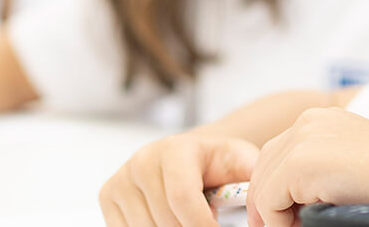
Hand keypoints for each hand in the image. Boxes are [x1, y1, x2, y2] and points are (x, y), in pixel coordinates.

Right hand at [99, 132, 258, 226]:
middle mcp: (142, 160)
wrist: (191, 156)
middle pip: (164, 220)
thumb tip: (261, 209)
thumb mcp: (242, 164)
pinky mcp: (107, 196)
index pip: (182, 198)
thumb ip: (252, 180)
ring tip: (192, 224)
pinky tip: (171, 224)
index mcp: (175, 149)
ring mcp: (121, 178)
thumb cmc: (219, 164)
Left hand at [247, 108, 368, 226]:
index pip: (276, 156)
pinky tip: (307, 224)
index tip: (282, 216)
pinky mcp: (299, 163)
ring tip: (299, 226)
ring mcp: (301, 140)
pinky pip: (269, 201)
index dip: (273, 190)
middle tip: (283, 226)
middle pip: (263, 168)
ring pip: (262, 186)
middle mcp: (305, 123)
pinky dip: (280, 220)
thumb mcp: (349, 165)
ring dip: (275, 214)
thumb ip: (318, 173)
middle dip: (267, 203)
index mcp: (319, 120)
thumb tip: (288, 205)